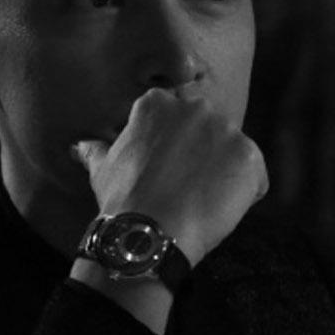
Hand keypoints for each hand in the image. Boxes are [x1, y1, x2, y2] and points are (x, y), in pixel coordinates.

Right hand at [71, 87, 266, 263]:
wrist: (147, 232)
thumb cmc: (121, 200)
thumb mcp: (102, 169)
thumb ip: (96, 150)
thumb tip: (79, 147)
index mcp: (158, 103)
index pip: (179, 116)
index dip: (176, 145)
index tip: (167, 168)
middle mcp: (195, 108)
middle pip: (210, 130)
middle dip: (204, 155)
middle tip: (185, 187)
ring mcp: (225, 130)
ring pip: (233, 154)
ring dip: (224, 176)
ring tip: (199, 203)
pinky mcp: (249, 156)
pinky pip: (255, 177)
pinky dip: (244, 195)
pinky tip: (218, 211)